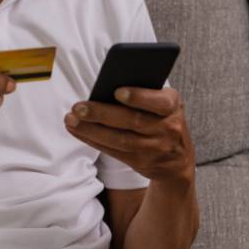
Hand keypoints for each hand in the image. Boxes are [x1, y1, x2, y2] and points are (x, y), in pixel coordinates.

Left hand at [64, 87, 194, 183]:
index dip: (138, 97)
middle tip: (78, 107)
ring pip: (119, 139)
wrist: (178, 158)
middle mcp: (168, 128)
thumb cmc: (161, 117)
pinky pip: (113, 151)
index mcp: (173, 106)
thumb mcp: (163, 102)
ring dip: (91, 130)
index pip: (159, 101)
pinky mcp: (141, 162)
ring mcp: (155, 148)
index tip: (117, 92)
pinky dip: (92, 140)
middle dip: (101, 114)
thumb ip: (144, 92)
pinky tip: (77, 130)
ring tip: (71, 119)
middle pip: (132, 121)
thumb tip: (107, 85)